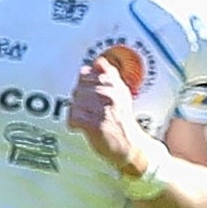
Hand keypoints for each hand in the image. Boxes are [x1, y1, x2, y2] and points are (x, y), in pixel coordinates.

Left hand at [67, 59, 148, 175]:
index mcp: (114, 84)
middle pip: (78, 89)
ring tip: (87, 119)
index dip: (83, 85)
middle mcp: (109, 94)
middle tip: (89, 111)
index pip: (85, 74)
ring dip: (77, 112)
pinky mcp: (95, 125)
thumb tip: (98, 61)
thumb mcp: (121, 93)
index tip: (90, 95)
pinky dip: (74, 123)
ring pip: (74, 103)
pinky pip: (74, 117)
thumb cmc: (124, 121)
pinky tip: (82, 127)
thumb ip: (109, 75)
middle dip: (79, 100)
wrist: (132, 147)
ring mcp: (102, 110)